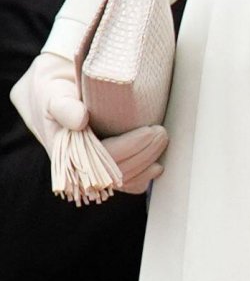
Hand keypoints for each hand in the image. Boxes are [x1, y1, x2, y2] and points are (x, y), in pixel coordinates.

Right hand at [10, 52, 166, 193]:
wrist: (56, 101)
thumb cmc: (56, 97)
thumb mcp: (55, 96)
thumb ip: (64, 106)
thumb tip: (80, 120)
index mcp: (66, 153)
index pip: (103, 159)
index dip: (130, 147)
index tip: (149, 131)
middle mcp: (79, 169)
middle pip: (118, 172)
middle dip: (145, 154)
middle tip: (162, 133)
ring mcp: (93, 173)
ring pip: (125, 181)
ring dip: (147, 165)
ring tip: (162, 142)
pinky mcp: (105, 172)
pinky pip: (126, 185)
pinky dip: (143, 177)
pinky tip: (156, 166)